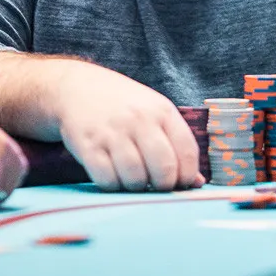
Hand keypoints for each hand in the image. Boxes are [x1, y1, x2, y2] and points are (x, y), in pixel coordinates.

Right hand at [54, 62, 201, 191]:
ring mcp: (112, 132)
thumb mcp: (154, 112)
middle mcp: (139, 119)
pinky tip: (113, 176)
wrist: (77, 87)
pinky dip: (113, 186)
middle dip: (163, 187)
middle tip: (155, 186)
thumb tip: (197, 183)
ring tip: (133, 180)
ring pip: (135, 179)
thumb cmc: (123, 105)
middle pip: (163, 169)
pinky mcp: (88, 145)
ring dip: (136, 188)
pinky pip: (107, 180)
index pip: (187, 152)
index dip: (187, 177)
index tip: (181, 184)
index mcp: (162, 110)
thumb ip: (177, 144)